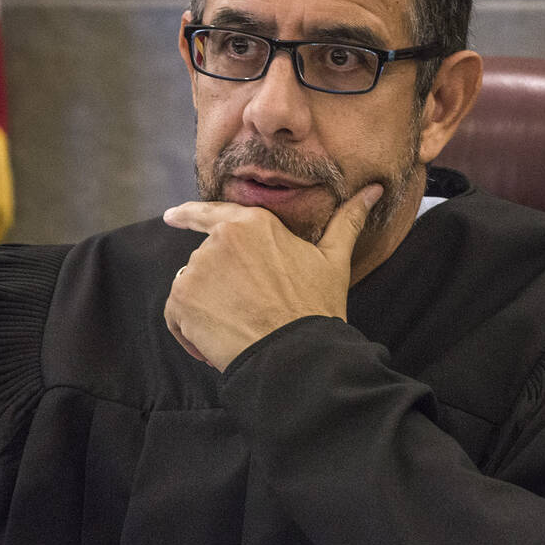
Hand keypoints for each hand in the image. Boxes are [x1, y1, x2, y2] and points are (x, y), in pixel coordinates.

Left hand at [161, 184, 382, 371]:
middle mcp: (218, 240)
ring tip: (239, 327)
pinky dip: (190, 331)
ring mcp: (197, 269)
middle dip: (220, 285)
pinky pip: (176, 315)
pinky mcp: (182, 300)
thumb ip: (347, 220)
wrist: (296, 354)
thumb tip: (373, 190)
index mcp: (251, 224)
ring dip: (206, 307)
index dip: (188, 215)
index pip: (210, 213)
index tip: (171, 216)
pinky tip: (216, 343)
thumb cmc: (316, 307)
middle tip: (251, 311)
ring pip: (191, 287)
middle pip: (206, 261)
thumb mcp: (334, 259)